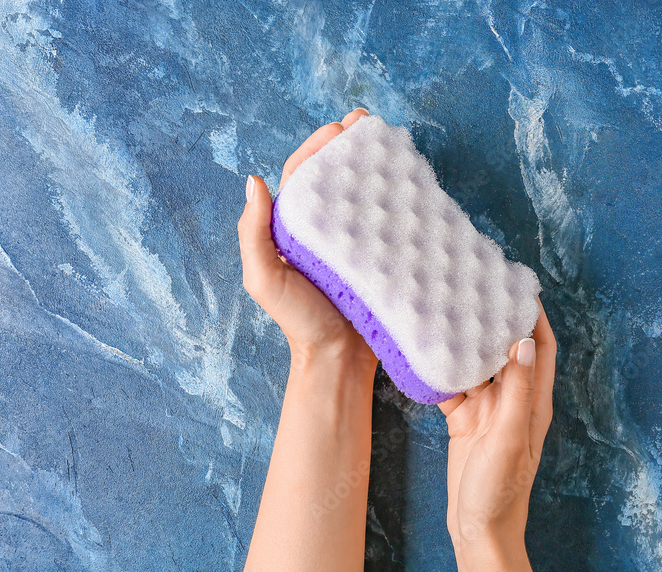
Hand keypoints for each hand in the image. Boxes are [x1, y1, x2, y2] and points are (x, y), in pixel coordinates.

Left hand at [237, 108, 377, 367]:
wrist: (339, 360)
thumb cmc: (300, 322)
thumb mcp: (264, 279)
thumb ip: (253, 233)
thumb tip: (255, 181)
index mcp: (291, 228)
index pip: (301, 173)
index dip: (318, 145)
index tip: (340, 127)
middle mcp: (320, 229)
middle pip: (332, 175)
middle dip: (347, 144)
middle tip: (368, 122)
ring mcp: (350, 241)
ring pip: (359, 192)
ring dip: (371, 164)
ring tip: (390, 141)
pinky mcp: (376, 256)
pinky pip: (384, 219)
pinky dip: (392, 197)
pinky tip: (408, 182)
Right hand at [438, 297, 556, 557]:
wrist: (478, 531)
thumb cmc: (500, 492)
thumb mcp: (510, 439)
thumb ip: (517, 392)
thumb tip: (523, 343)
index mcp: (534, 403)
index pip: (541, 348)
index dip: (536, 316)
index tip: (519, 287)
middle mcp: (513, 401)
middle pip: (507, 350)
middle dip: (495, 321)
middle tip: (475, 290)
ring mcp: (488, 411)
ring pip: (477, 366)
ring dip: (465, 343)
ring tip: (447, 313)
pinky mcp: (465, 421)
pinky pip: (453, 388)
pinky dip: (441, 372)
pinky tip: (425, 355)